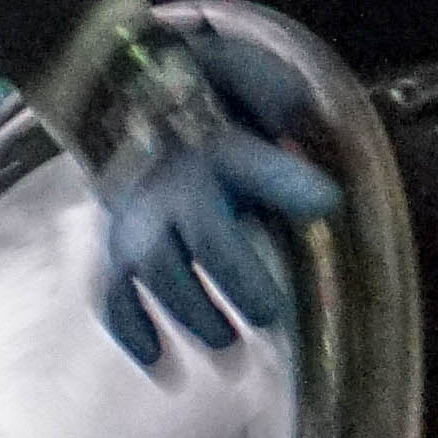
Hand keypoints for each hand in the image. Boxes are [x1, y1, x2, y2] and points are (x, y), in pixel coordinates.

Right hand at [52, 0, 342, 371]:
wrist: (112, 91)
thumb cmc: (192, 92)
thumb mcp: (238, 73)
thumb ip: (273, 95)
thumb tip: (296, 123)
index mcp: (211, 149)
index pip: (251, 165)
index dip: (289, 182)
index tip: (325, 202)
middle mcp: (170, 191)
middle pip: (207, 242)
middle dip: (240, 283)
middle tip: (269, 316)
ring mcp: (135, 224)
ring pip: (161, 279)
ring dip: (195, 318)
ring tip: (227, 348)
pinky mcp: (111, 248)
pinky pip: (112, 296)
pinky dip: (132, 334)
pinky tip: (160, 364)